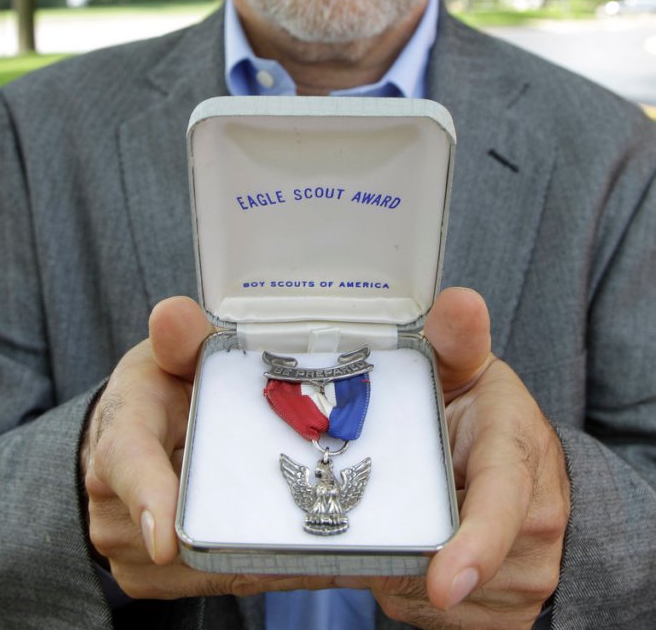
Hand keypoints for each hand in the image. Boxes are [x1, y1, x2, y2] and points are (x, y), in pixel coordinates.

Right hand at [81, 296, 330, 598]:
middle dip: (246, 530)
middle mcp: (115, 503)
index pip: (128, 464)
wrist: (133, 438)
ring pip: (207, 564)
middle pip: (183, 527)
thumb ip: (181, 337)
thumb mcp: (168, 355)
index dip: (148, 499)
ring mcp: (135, 548)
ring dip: (269, 556)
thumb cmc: (156, 391)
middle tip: (321, 526)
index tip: (166, 542)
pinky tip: (322, 559)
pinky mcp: (157, 578)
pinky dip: (267, 568)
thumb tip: (173, 316)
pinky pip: (218, 580)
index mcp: (121, 434)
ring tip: (337, 543)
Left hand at [337, 287, 569, 629]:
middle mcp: (534, 526)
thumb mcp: (468, 371)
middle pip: (448, 557)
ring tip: (395, 520)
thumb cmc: (483, 417)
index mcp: (518, 456)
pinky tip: (408, 554)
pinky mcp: (504, 619)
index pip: (503, 504)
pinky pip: (433, 620)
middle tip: (364, 512)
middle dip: (399, 543)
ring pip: (432, 597)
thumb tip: (460, 300)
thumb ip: (456, 339)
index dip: (476, 543)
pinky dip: (405, 592)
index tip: (445, 582)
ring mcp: (524, 580)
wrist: (523, 475)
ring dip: (398, 566)